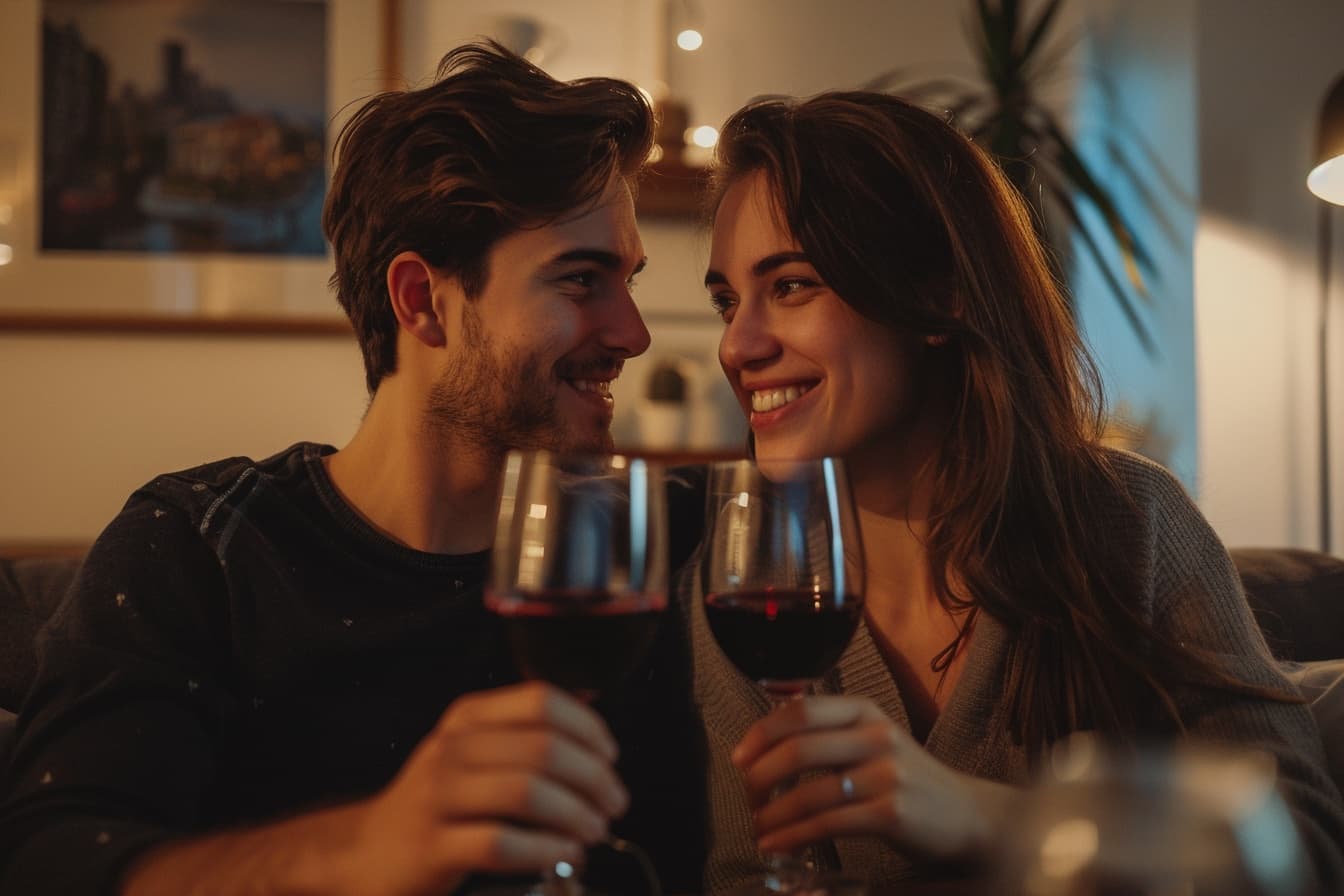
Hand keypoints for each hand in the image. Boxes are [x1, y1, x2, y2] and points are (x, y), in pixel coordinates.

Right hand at [344, 681, 629, 895]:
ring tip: (592, 831)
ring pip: (526, 791)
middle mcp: (452, 748)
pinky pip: (500, 842)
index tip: (609, 757)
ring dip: (575, 814)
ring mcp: (438, 797)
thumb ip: (523, 738)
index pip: (541, 701)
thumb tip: (595, 734)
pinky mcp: (432, 848)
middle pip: (543, 748)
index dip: (587, 728)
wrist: (368, 853)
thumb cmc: (440, 805)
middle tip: (612, 804)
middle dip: (593, 778)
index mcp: (468, 718)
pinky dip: (544, 848)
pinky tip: (563, 855)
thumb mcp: (472, 754)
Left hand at [732, 696, 1016, 863]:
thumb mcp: (872, 741)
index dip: (761, 733)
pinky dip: (794, 836)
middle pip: (798, 749)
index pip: (800, 710)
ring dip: (773, 815)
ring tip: (758, 829)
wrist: (968, 815)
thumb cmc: (908, 779)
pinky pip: (828, 824)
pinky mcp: (892, 814)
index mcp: (864, 711)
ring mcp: (887, 774)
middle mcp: (876, 735)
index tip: (739, 758)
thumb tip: (765, 739)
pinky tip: (778, 844)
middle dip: (759, 778)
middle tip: (746, 799)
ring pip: (809, 792)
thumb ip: (828, 734)